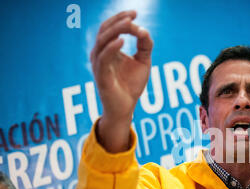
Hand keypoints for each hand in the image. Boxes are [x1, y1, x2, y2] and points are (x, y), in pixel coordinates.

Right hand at [91, 10, 152, 152]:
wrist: (126, 108)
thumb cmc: (131, 85)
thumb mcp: (143, 61)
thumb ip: (145, 45)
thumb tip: (144, 30)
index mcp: (108, 50)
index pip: (110, 28)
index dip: (121, 18)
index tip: (135, 13)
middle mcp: (100, 55)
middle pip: (105, 31)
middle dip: (119, 21)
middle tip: (133, 15)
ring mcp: (99, 65)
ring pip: (103, 41)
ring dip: (116, 30)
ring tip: (130, 24)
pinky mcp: (101, 76)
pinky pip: (103, 58)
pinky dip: (111, 48)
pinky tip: (122, 41)